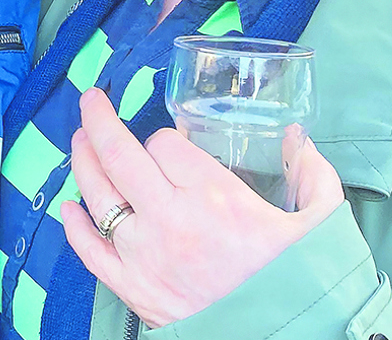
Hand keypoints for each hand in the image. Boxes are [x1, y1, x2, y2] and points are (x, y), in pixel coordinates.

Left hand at [61, 89, 343, 328]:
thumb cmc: (300, 284)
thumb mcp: (321, 223)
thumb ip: (314, 175)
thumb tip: (300, 138)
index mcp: (214, 196)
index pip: (166, 144)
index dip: (166, 137)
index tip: (173, 143)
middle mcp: (170, 219)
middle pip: (118, 155)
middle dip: (99, 120)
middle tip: (92, 102)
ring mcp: (146, 255)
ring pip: (98, 196)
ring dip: (83, 161)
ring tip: (80, 140)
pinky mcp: (134, 289)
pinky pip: (91, 253)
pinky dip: (76, 228)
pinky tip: (70, 208)